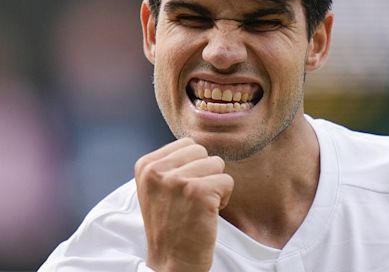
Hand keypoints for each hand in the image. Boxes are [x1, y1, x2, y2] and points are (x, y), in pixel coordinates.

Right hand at [135, 138, 233, 271]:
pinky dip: (224, 198)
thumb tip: (196, 143)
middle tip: (192, 199)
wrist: (171, 262)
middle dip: (205, 173)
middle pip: (202, 151)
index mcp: (146, 165)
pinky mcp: (199, 192)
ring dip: (215, 185)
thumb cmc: (170, 224)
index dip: (192, 166)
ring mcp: (178, 180)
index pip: (187, 144)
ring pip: (217, 164)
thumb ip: (170, 163)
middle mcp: (158, 170)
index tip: (181, 191)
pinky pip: (228, 181)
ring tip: (199, 206)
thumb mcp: (156, 187)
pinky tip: (208, 213)